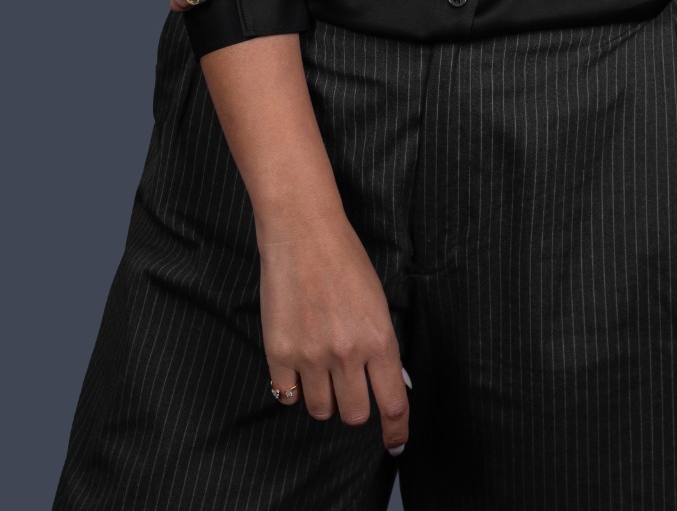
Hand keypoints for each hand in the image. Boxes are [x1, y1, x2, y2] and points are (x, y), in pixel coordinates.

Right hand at [257, 210, 410, 453]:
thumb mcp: (377, 301)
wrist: (302, 232)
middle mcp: (347, 354)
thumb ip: (382, 345)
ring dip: (324, 398)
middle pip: (354, 415)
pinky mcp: (279, 352)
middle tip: (349, 387)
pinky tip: (297, 368)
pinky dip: (293, 388)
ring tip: (320, 370)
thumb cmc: (345, 259)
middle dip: (355, 407)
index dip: (396, 431)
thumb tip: (390, 384)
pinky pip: (286, 395)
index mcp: (379, 339)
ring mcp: (311, 356)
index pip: (394, 404)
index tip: (395, 444)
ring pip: (321, 410)